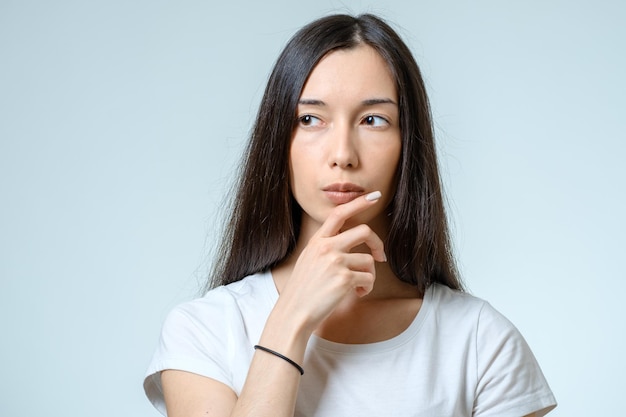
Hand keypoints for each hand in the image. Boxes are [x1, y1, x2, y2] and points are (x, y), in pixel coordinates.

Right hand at [276, 191, 386, 334]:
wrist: (294, 312)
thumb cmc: (303, 290)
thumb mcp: (309, 260)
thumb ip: (326, 247)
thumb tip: (350, 244)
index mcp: (317, 241)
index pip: (339, 213)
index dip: (359, 203)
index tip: (374, 196)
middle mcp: (326, 247)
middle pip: (364, 231)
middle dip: (377, 243)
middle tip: (380, 256)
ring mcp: (335, 262)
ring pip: (369, 260)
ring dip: (369, 275)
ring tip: (359, 286)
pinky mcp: (344, 279)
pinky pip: (368, 278)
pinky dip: (367, 288)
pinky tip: (357, 294)